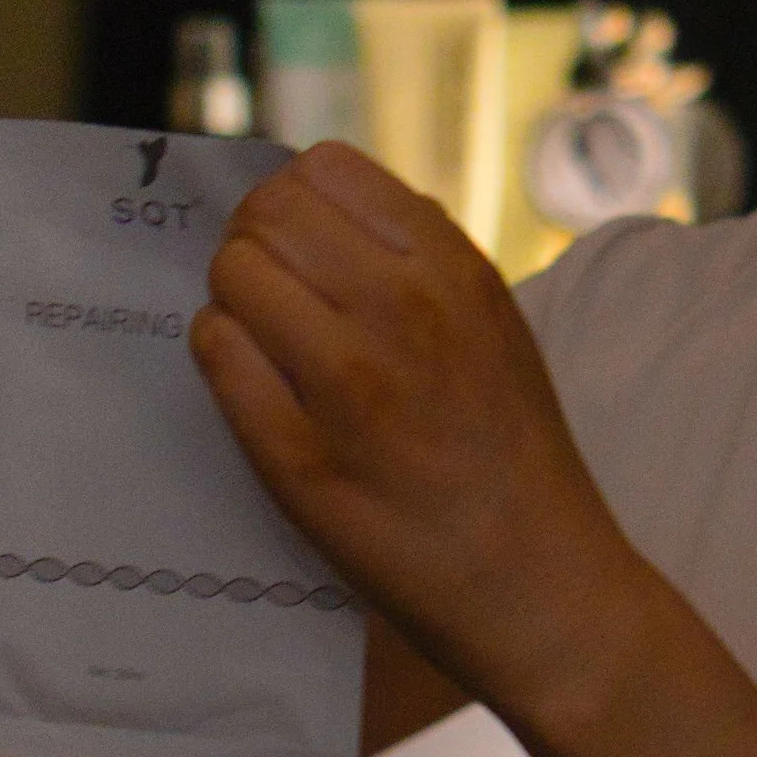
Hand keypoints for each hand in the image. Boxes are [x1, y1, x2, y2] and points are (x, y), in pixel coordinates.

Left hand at [190, 141, 653, 736]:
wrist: (538, 587)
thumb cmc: (511, 457)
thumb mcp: (496, 326)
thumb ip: (422, 258)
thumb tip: (324, 198)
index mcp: (455, 271)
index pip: (325, 170)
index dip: (294, 201)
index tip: (298, 244)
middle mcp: (403, 312)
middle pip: (266, 214)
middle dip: (254, 245)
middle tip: (269, 296)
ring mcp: (348, 385)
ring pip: (233, 276)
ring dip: (235, 303)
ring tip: (267, 346)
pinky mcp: (298, 457)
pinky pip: (218, 356)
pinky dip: (222, 360)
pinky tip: (257, 389)